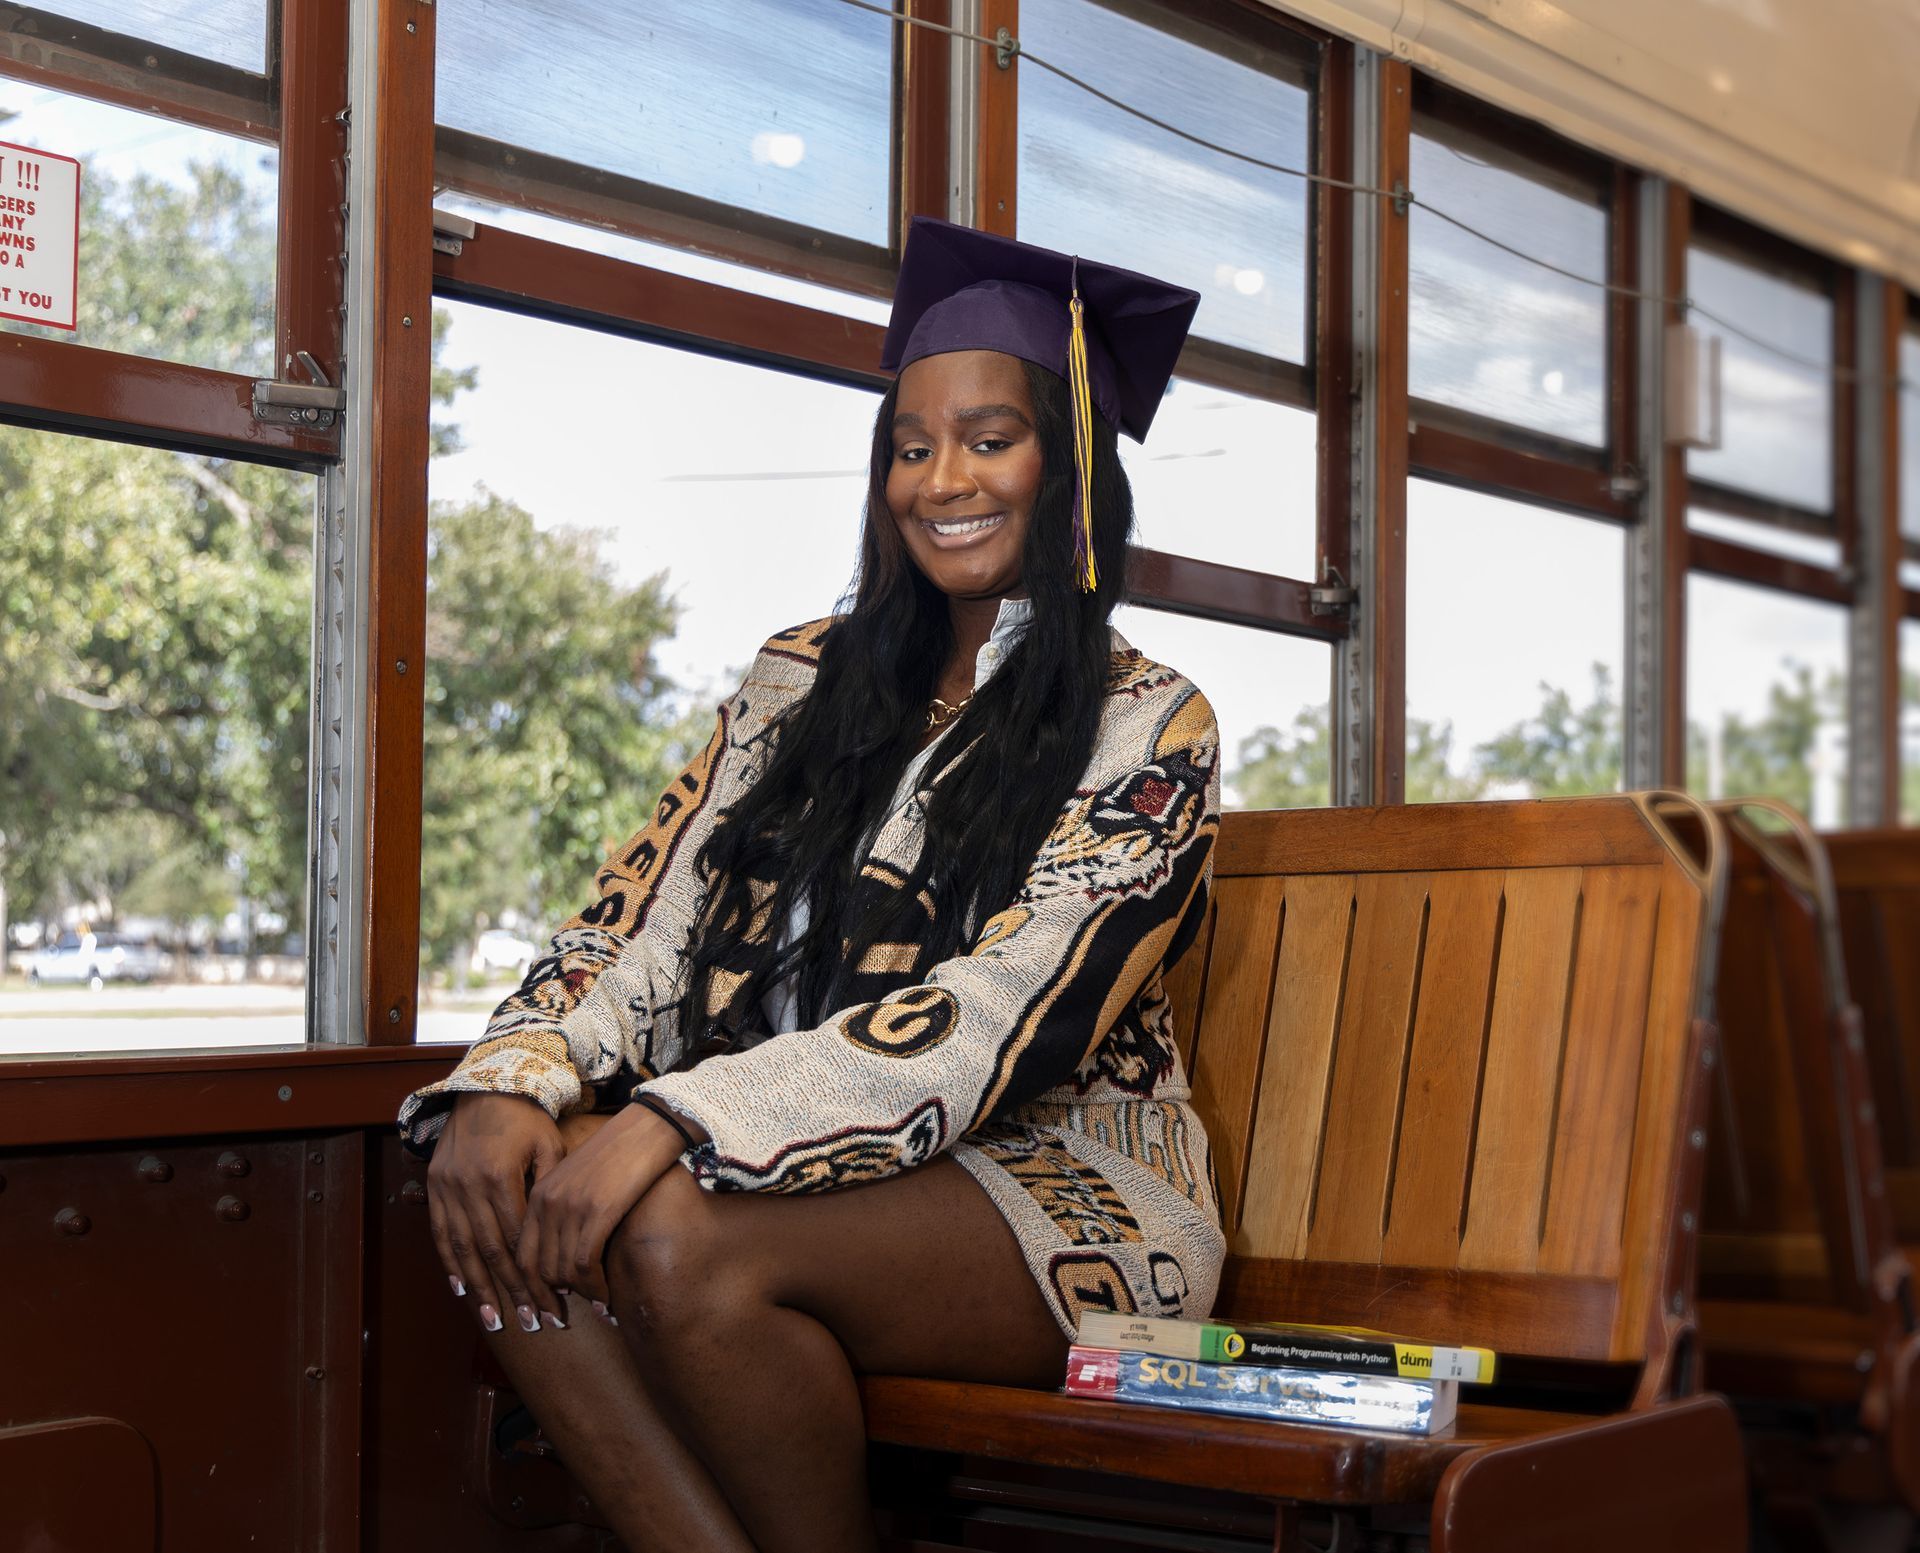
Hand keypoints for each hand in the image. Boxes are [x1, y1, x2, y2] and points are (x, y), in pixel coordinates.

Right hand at [426, 1093, 565, 1333]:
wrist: (487, 1084)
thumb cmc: (528, 1117)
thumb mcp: (549, 1146)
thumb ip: (551, 1190)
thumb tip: (559, 1241)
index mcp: (499, 1177)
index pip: (518, 1241)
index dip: (536, 1276)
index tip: (554, 1302)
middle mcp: (467, 1186)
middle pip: (492, 1253)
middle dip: (513, 1292)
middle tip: (534, 1324)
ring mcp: (447, 1187)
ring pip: (463, 1250)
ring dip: (480, 1289)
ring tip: (496, 1322)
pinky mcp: (435, 1186)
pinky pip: (441, 1234)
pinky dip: (451, 1265)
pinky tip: (463, 1291)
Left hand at [519, 1102, 696, 1311]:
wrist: (648, 1127)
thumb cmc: (620, 1155)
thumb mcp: (580, 1182)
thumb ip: (565, 1213)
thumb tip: (565, 1261)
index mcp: (539, 1195)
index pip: (521, 1255)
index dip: (529, 1290)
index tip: (543, 1311)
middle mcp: (548, 1202)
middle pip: (537, 1269)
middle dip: (548, 1301)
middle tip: (564, 1321)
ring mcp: (571, 1206)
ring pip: (562, 1271)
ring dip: (579, 1297)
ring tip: (596, 1308)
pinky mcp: (597, 1211)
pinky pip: (585, 1265)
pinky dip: (593, 1288)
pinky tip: (605, 1299)